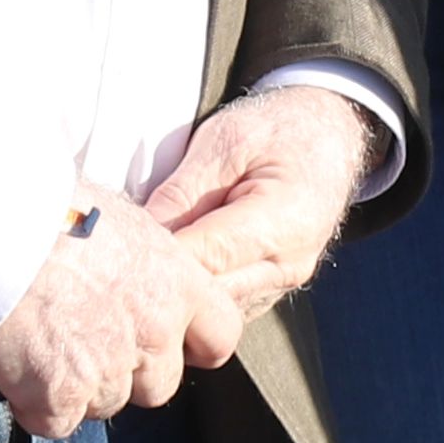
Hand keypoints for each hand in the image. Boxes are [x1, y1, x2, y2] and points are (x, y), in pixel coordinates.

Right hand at [0, 195, 246, 436]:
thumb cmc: (47, 206)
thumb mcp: (120, 219)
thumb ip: (141, 261)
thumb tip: (128, 270)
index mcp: (177, 284)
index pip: (220, 337)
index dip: (192, 344)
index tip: (166, 340)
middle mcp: (154, 333)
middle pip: (159, 385)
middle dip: (127, 374)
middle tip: (84, 340)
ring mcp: (108, 370)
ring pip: (105, 405)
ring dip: (78, 387)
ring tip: (41, 344)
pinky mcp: (59, 396)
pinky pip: (55, 422)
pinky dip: (34, 404)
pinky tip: (15, 367)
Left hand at [137, 82, 378, 313]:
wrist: (329, 138)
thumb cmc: (277, 131)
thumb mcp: (224, 141)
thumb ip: (182, 192)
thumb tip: (139, 235)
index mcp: (282, 221)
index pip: (204, 258)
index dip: (155, 258)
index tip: (114, 247)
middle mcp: (287, 264)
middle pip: (208, 296)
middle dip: (160, 280)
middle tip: (114, 259)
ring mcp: (281, 284)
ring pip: (213, 311)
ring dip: (175, 293)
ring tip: (136, 265)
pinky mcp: (269, 293)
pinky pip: (222, 307)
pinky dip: (193, 295)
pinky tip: (167, 271)